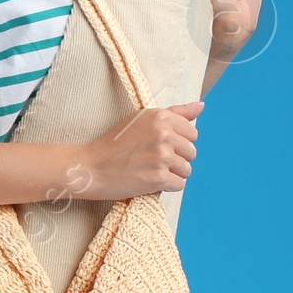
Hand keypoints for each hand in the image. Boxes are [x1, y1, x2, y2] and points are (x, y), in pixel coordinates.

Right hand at [69, 102, 204, 199]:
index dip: (178, 142)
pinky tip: (151, 180)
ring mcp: (162, 157)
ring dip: (172, 173)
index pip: (192, 132)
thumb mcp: (142, 119)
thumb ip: (175, 112)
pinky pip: (179, 184)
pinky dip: (168, 186)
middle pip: (191, 152)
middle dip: (177, 158)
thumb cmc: (114, 143)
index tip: (159, 146)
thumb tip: (201, 106)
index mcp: (161, 117)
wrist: (91, 167)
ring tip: (151, 170)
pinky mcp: (159, 178)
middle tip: (153, 159)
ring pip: (187, 169)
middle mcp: (164, 135)